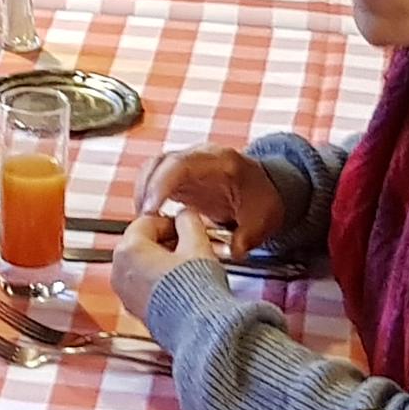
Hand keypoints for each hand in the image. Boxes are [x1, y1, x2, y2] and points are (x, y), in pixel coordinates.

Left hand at [107, 206, 231, 323]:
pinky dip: (156, 281)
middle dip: (164, 242)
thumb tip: (185, 217)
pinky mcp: (133, 309)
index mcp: (129, 250)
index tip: (184, 227)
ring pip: (139, 265)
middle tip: (187, 245)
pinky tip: (178, 285)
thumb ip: (189, 222)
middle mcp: (119, 271)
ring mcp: (123, 292)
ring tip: (186, 266)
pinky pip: (141, 286)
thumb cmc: (194, 293)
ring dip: (160, 261)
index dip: (170, 222)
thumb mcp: (197, 245)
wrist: (197, 330)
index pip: (146, 222)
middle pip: (140, 244)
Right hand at [133, 146, 295, 257]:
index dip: (161, 185)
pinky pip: (154, 180)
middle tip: (143, 220)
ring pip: (151, 170)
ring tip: (144, 222)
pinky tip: (150, 219)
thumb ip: (247, 237)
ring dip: (142, 194)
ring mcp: (187, 165)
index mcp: (219, 162)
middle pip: (158, 163)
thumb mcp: (263, 221)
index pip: (180, 165)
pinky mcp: (179, 177)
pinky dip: (147, 198)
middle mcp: (198, 157)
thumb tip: (233, 251)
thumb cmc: (263, 200)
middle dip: (145, 191)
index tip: (151, 209)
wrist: (266, 189)